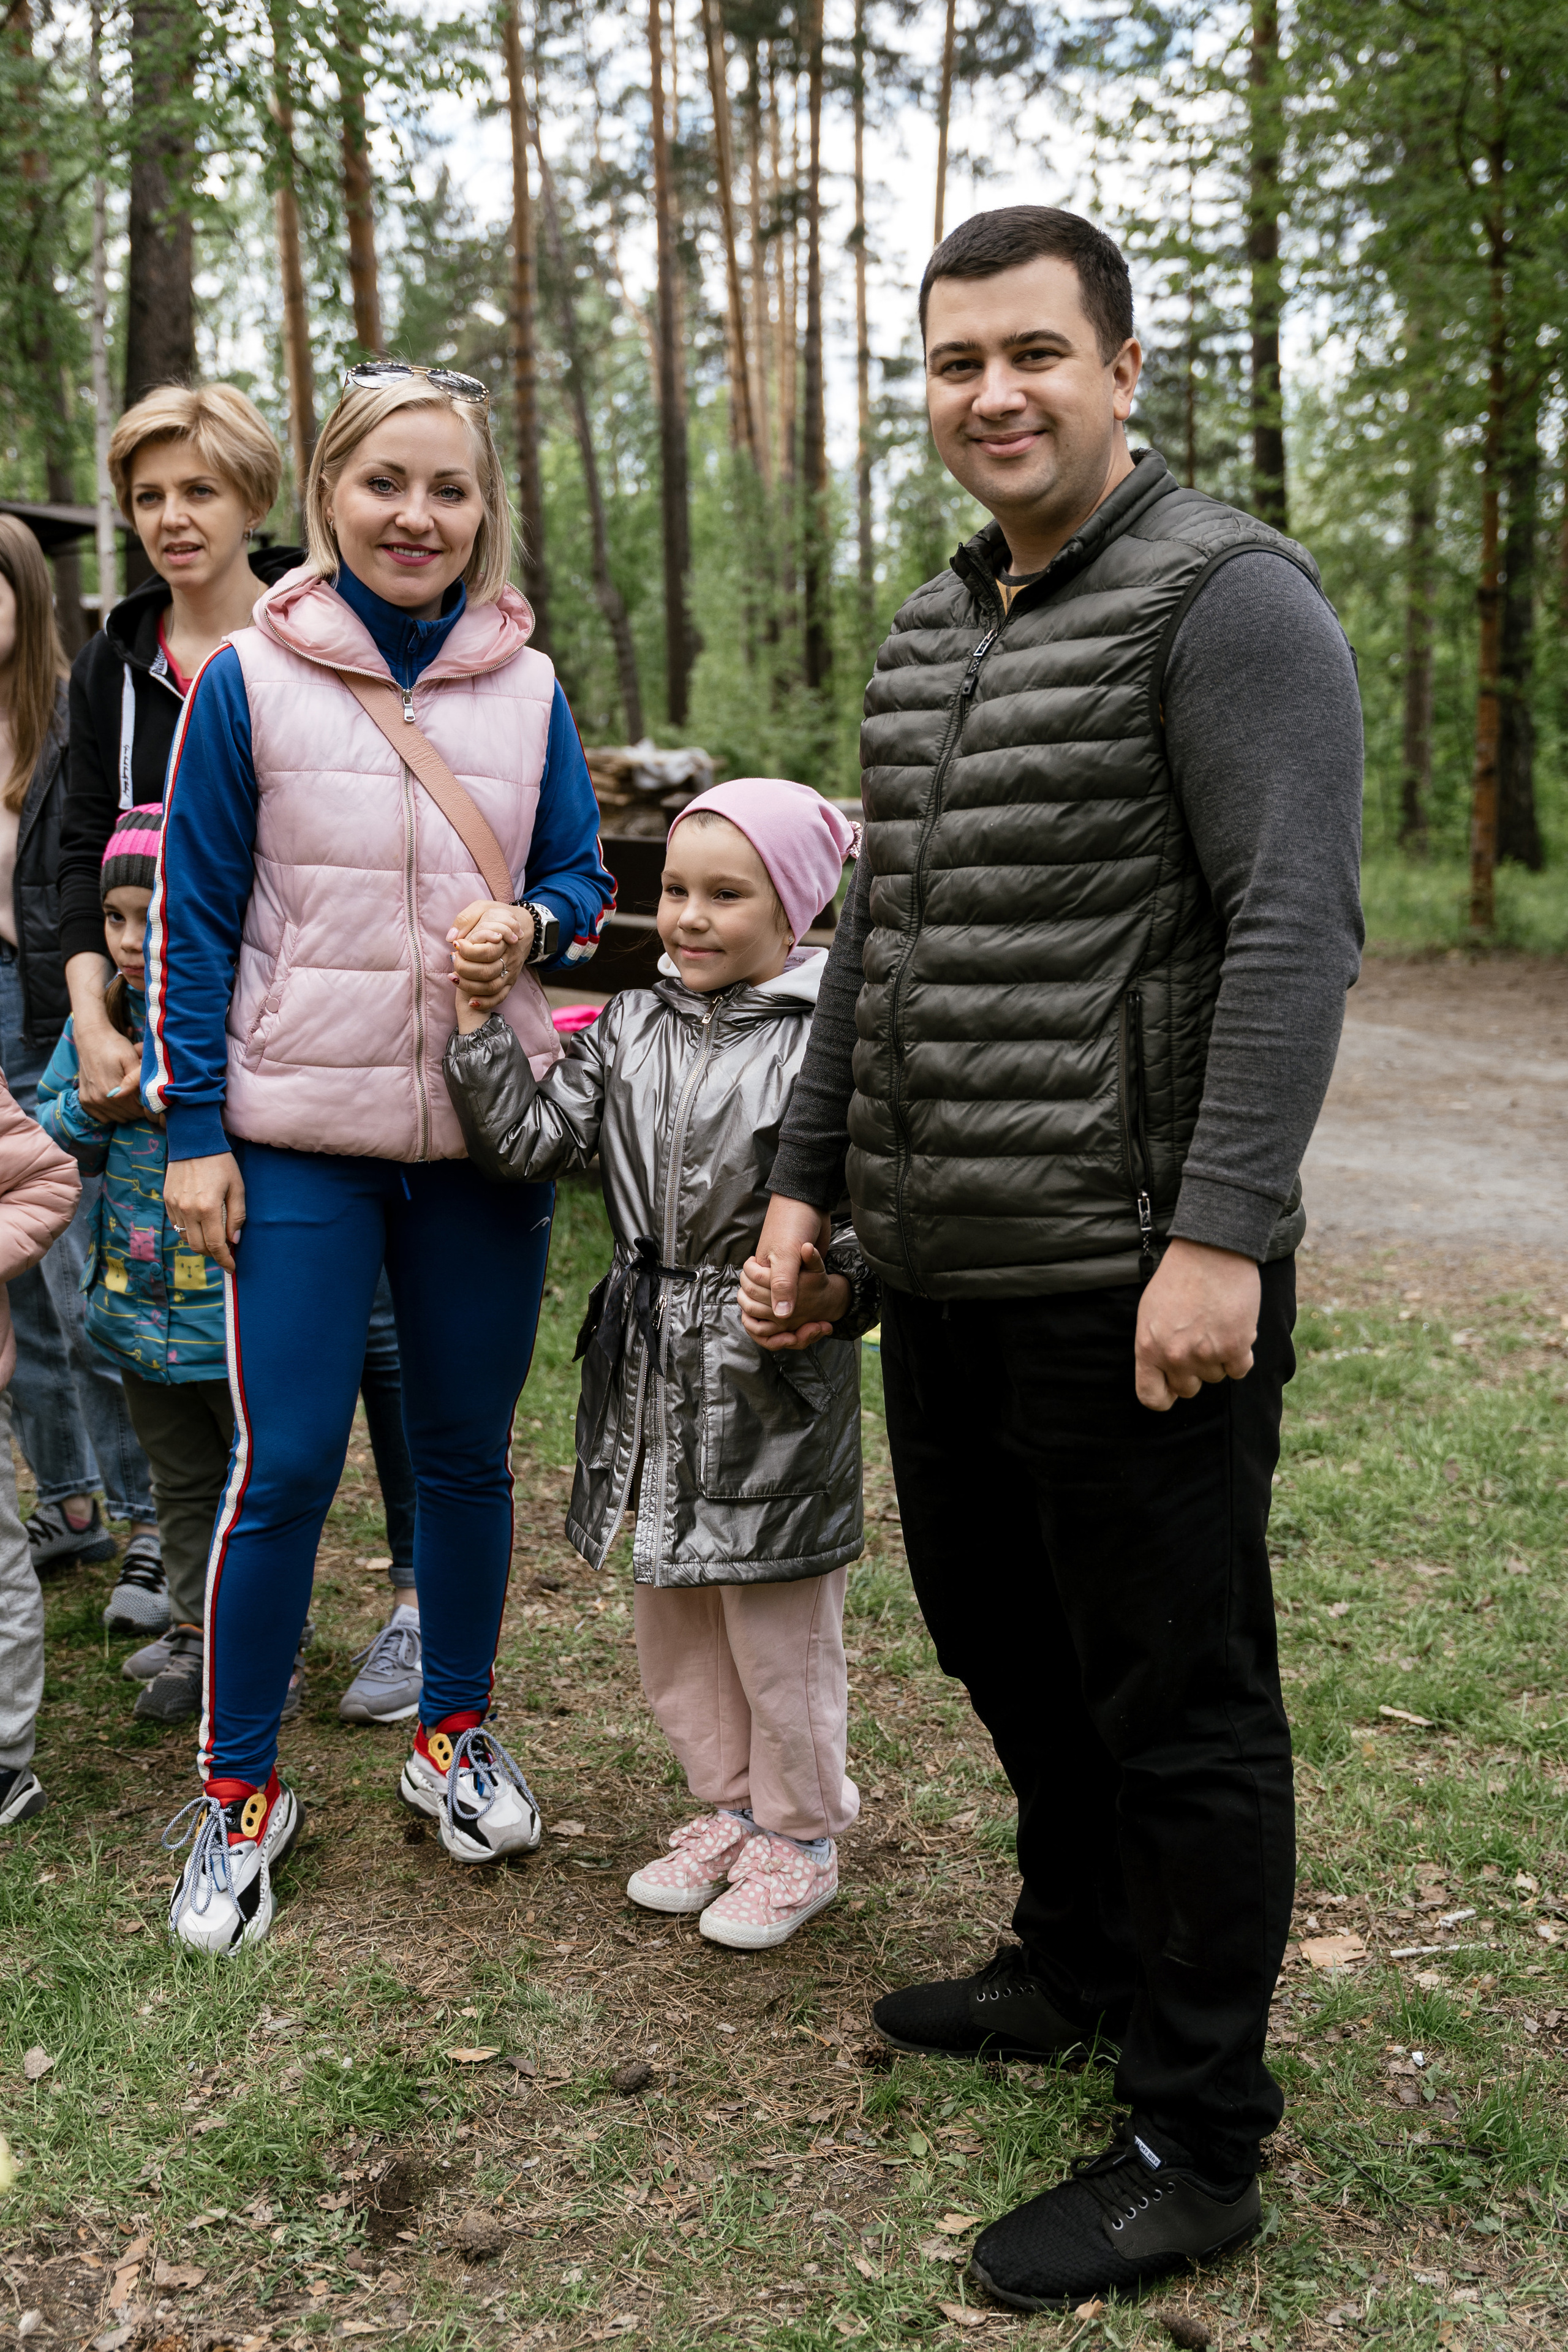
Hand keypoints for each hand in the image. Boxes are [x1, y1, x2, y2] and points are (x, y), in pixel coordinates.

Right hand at [74, 1012, 144, 1123]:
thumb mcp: (131, 1058)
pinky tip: (116, 1098)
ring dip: (126, 1110)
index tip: (149, 1094)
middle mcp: (100, 1100)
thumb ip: (138, 1079)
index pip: (139, 1111)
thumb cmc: (114, 1046)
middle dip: (138, 1107)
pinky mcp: (84, 1100)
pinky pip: (103, 1117)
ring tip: (128, 1092)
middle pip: (129, 1116)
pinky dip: (111, 1111)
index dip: (147, 1104)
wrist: (90, 1038)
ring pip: (118, 1118)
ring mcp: (90, 1102)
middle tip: (139, 1091)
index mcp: (114, 1092)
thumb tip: (147, 1096)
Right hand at [165, 1152, 245, 1273]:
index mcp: (208, 1207)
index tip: (231, 1267)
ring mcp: (174, 1205)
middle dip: (212, 1254)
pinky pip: (176, 1225)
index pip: (215, 1245)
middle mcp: (188, 1210)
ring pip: (185, 1238)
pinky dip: (189, 1230)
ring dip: (200, 1243)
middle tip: (224, 1251)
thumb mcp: (237, 1187)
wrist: (194, 1141)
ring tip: (212, 1236)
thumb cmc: (221, 1163)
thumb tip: (234, 1241)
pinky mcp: (167, 1200)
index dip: (224, 1260)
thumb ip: (237, 1216)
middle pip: (198, 1247)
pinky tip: (199, 1222)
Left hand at [448, 900, 525, 1012]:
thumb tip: (451, 937)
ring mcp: (511, 972)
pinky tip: (470, 1001)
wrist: (524, 926)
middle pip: (487, 972)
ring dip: (469, 985)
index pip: (487, 951)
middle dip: (464, 969)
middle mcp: (509, 958)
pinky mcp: (510, 982)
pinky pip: (500, 997)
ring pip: (492, 987)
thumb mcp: (482, 907)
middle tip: (452, 958)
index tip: (456, 944)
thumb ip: (466, 919)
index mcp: (504, 939)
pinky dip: (485, 1002)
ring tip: (453, 976)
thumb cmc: (498, 916)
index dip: (468, 951)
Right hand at [739, 1198, 836, 1349]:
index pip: (757, 1312)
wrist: (810, 1202)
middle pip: (770, 1315)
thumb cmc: (793, 1226)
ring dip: (800, 1323)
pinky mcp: (801, 1274)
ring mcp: (785, 1277)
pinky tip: (822, 1316)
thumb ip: (783, 1286)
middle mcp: (769, 1279)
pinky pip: (800, 1298)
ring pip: (786, 1310)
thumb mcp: (787, 1256)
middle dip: (789, 1329)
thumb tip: (783, 1317)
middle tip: (816, 1328)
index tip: (795, 1333)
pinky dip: (809, 1310)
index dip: (773, 1326)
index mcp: (759, 1276)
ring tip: (821, 1327)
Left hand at [1135, 1237, 1260, 1411]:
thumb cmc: (1178, 1277)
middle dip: (1195, 1371)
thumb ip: (1154, 1347)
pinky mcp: (1235, 1346)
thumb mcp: (1150, 1314)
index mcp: (1147, 1348)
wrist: (1210, 1250)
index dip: (1164, 1396)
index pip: (1151, 1397)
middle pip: (1188, 1389)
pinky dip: (1241, 1354)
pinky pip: (1240, 1370)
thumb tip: (1163, 1374)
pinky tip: (1235, 1329)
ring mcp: (1205, 1354)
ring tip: (1215, 1325)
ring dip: (1219, 1358)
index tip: (1173, 1387)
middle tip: (1200, 1341)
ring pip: (1216, 1377)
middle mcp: (1174, 1356)